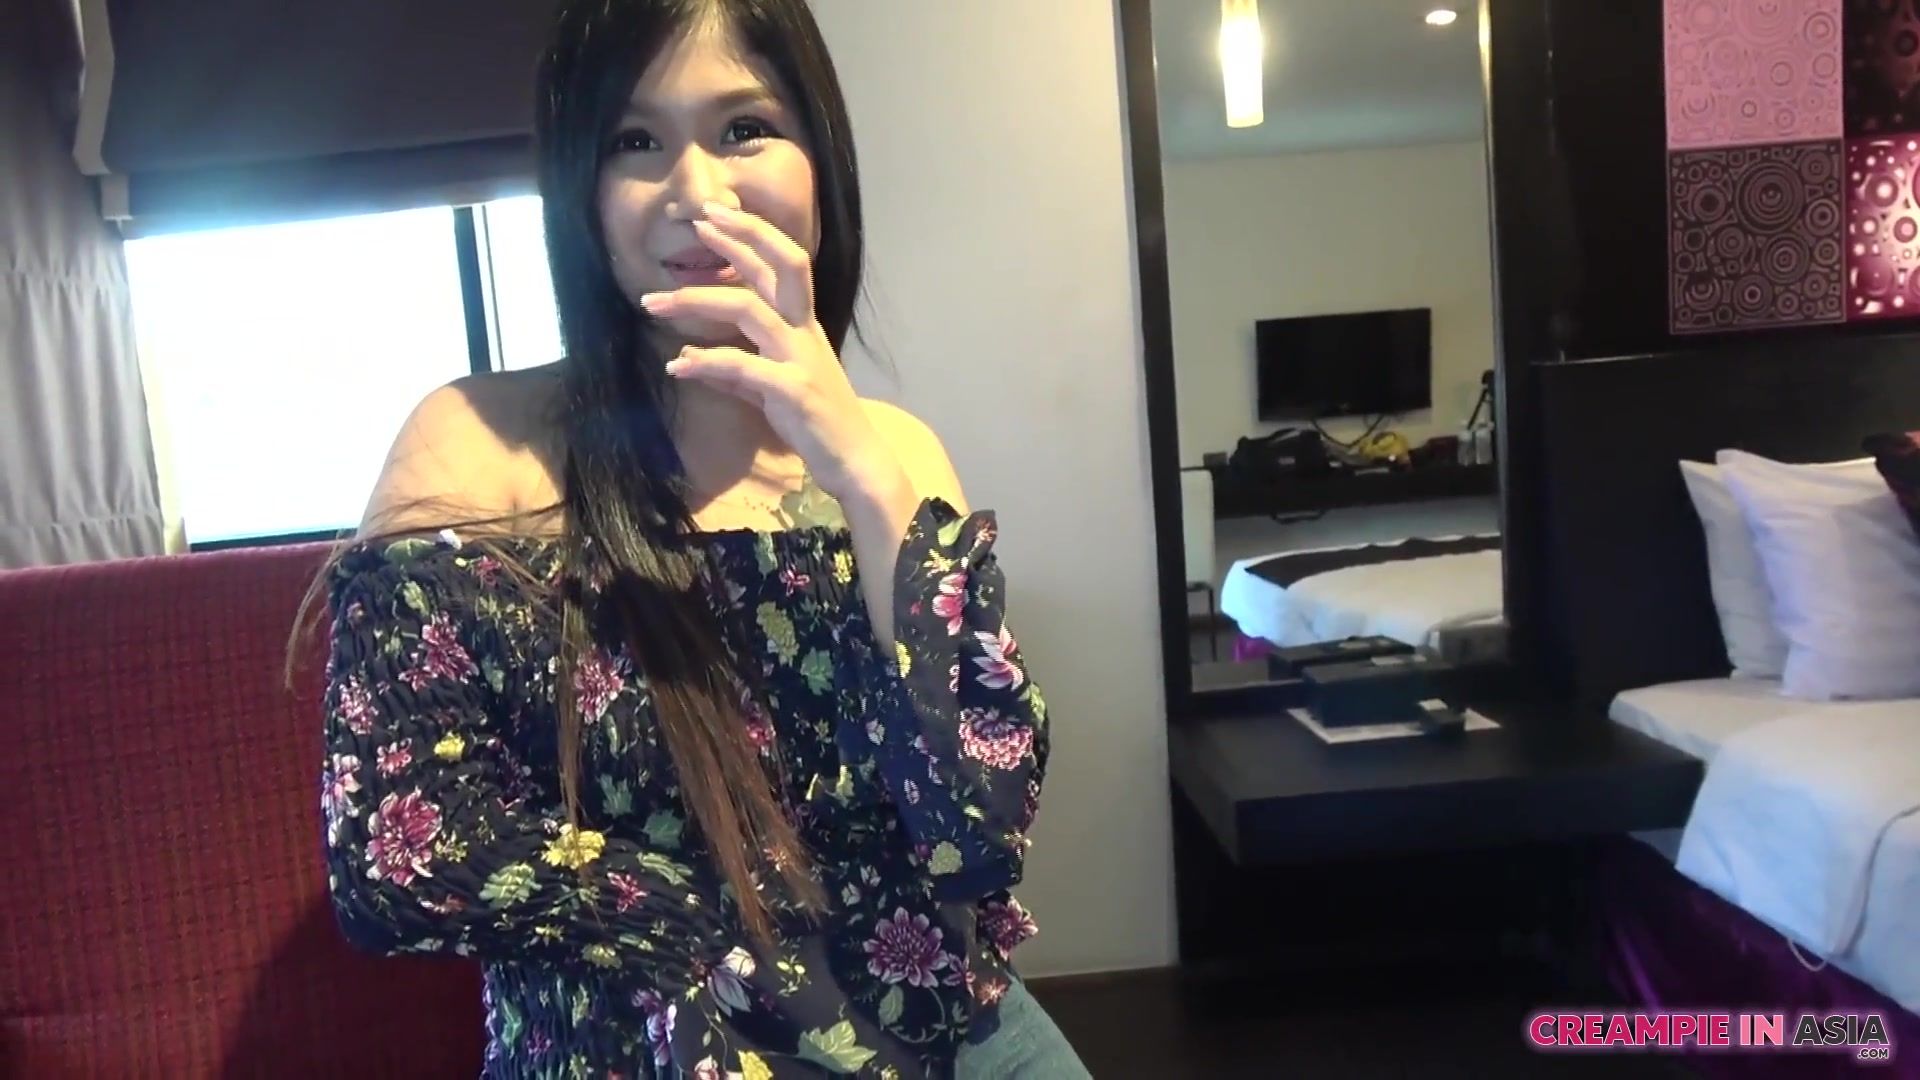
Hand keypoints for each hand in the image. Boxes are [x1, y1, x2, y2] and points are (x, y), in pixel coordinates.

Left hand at [644, 203, 906, 507]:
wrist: (853, 461)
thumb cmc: (816, 422)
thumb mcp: (770, 390)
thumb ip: (734, 371)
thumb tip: (688, 358)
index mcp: (801, 326)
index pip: (778, 266)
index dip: (747, 237)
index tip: (710, 217)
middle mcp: (803, 332)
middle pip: (779, 267)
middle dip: (740, 239)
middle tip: (698, 220)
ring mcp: (800, 357)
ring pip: (749, 309)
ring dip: (695, 301)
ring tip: (653, 303)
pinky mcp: (793, 389)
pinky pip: (743, 367)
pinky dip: (706, 362)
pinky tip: (676, 366)